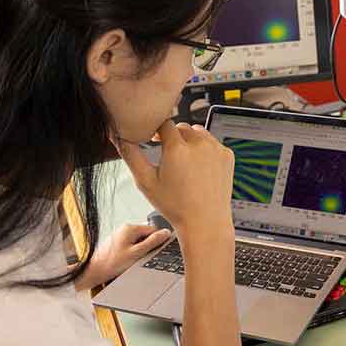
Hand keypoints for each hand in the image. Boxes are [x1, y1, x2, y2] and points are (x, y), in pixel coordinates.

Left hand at [76, 223, 170, 290]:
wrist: (93, 272)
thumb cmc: (111, 264)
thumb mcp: (136, 254)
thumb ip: (152, 242)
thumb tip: (166, 233)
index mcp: (130, 228)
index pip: (154, 229)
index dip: (157, 241)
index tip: (155, 251)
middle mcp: (125, 229)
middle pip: (146, 234)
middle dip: (147, 246)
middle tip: (141, 257)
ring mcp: (120, 235)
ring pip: (139, 240)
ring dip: (140, 250)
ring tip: (131, 260)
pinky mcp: (117, 242)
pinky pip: (131, 244)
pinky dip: (132, 252)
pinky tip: (126, 260)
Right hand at [116, 120, 234, 235]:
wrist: (205, 221)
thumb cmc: (175, 205)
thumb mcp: (146, 181)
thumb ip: (130, 155)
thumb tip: (118, 137)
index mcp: (177, 148)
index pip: (164, 123)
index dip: (157, 129)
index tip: (154, 139)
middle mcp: (199, 144)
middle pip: (182, 127)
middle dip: (173, 136)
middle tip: (167, 154)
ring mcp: (216, 149)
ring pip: (198, 132)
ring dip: (189, 140)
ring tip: (183, 161)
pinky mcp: (227, 155)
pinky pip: (213, 143)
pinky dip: (205, 149)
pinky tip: (199, 166)